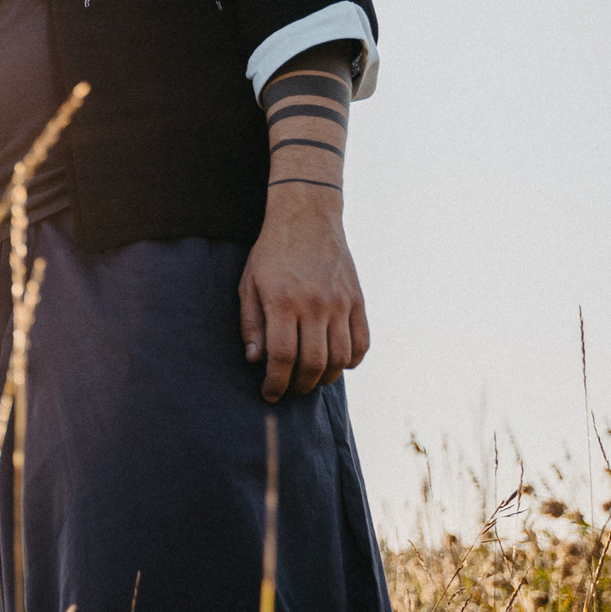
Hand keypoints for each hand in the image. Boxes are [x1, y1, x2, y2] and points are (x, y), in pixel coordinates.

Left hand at [239, 182, 369, 400]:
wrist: (307, 217)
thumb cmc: (271, 254)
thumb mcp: (248, 284)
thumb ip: (251, 324)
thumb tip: (256, 361)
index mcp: (283, 302)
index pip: (282, 357)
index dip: (276, 383)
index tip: (270, 394)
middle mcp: (315, 305)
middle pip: (314, 363)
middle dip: (299, 385)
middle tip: (289, 389)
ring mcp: (340, 303)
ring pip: (340, 358)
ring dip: (325, 378)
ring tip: (310, 379)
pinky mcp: (358, 300)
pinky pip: (362, 343)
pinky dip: (351, 361)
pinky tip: (336, 363)